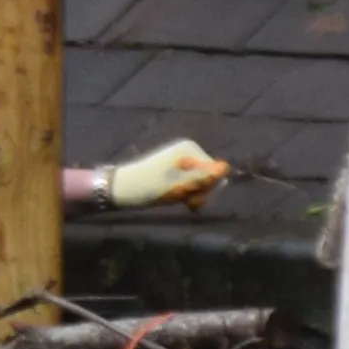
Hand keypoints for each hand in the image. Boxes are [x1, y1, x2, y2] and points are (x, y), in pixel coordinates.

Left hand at [87, 139, 232, 212]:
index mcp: (190, 148)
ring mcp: (183, 159)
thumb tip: (226, 168)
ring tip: (175, 199)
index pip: (215, 173)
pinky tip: (175, 198)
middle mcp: (189, 150)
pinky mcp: (177, 168)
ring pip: (201, 183)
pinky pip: (192, 183)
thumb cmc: (148, 187)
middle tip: (180, 200)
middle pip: (209, 177)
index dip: (206, 189)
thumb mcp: (179, 185)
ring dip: (192, 195)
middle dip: (199, 192)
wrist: (122, 189)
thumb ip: (204, 177)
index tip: (188, 197)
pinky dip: (186, 193)